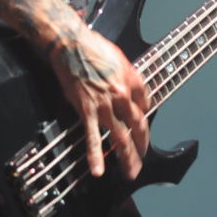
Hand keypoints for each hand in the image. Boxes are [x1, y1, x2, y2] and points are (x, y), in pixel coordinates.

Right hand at [48, 28, 150, 179]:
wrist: (72, 45)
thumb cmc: (95, 48)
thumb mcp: (122, 59)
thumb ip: (131, 78)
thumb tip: (137, 95)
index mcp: (132, 83)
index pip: (144, 109)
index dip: (142, 122)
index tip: (140, 132)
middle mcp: (122, 97)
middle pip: (137, 128)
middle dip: (141, 147)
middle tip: (142, 160)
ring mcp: (105, 106)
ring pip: (120, 137)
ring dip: (127, 157)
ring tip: (130, 171)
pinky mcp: (87, 110)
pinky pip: (92, 137)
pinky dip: (95, 155)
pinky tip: (98, 170)